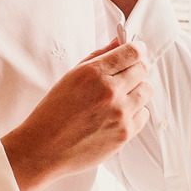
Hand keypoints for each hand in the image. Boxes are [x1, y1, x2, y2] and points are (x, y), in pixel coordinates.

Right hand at [1, 38, 151, 190]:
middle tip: (124, 77)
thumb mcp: (71, 76)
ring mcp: (120, 113)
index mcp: (94, 73)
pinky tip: (117, 115)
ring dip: (136, 91)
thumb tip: (120, 42)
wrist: (43, 148)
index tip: (136, 53)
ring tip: (119, 98)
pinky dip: (135, 113)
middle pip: (143, 69)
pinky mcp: (125, 133)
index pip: (133, 52)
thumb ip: (98, 56)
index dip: (137, 50)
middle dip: (136, 69)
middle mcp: (110, 91)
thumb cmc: (53, 112)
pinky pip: (144, 115)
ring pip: (146, 91)